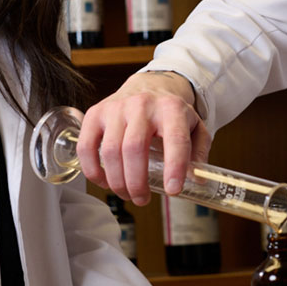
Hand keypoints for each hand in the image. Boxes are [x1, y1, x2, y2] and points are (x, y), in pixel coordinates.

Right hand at [78, 71, 209, 204]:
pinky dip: (93, 170)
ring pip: (110, 151)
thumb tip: (197, 178)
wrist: (148, 85)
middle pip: (134, 148)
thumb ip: (199, 151)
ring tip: (126, 193)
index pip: (175, 139)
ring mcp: (117, 107)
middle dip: (137, 182)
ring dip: (117, 181)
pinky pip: (87, 146)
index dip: (174, 167)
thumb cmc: (170, 113)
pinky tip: (104, 181)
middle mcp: (143, 104)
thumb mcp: (195, 127)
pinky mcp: (96, 113)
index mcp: (172, 109)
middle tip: (142, 199)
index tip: (172, 190)